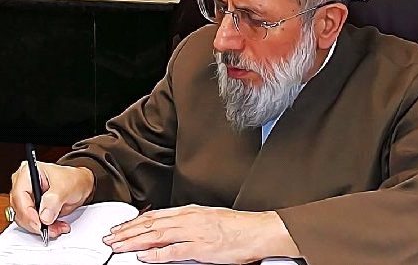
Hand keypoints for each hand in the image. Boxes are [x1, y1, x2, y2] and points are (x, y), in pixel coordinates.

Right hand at [10, 161, 94, 237]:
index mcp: (27, 173)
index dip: (27, 212)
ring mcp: (26, 198)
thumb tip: (44, 216)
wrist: (81, 184)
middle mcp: (23, 185)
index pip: (19, 195)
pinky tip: (56, 226)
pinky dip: (45, 227)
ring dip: (42, 227)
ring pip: (25, 219)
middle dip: (36, 222)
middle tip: (52, 228)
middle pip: (20, 210)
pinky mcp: (31, 209)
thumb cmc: (73, 179)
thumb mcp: (66, 186)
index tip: (39, 223)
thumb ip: (54, 200)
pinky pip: (32, 223)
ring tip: (58, 227)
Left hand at [103, 204, 299, 263]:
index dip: (135, 221)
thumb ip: (188, 222)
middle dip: (128, 231)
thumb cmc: (236, 226)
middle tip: (112, 238)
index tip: (121, 227)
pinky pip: (173, 251)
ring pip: (157, 235)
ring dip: (135, 241)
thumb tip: (171, 227)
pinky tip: (144, 257)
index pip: (156, 215)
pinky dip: (156, 254)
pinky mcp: (201, 247)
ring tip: (119, 246)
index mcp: (190, 211)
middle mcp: (189, 218)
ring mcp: (194, 232)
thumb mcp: (208, 217)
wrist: (256, 230)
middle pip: (152, 224)